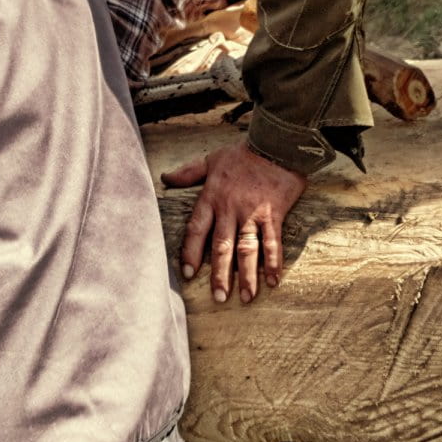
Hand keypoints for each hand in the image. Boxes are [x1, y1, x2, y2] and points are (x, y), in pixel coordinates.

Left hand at [163, 141, 307, 303]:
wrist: (276, 143)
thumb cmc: (243, 153)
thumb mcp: (212, 159)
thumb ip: (188, 173)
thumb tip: (165, 178)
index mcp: (212, 197)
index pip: (196, 230)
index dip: (190, 253)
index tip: (187, 274)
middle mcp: (230, 208)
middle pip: (221, 246)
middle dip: (219, 274)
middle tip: (218, 298)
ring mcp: (253, 213)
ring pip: (247, 249)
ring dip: (246, 276)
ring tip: (245, 298)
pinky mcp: (274, 214)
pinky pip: (273, 242)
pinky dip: (273, 262)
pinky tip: (273, 281)